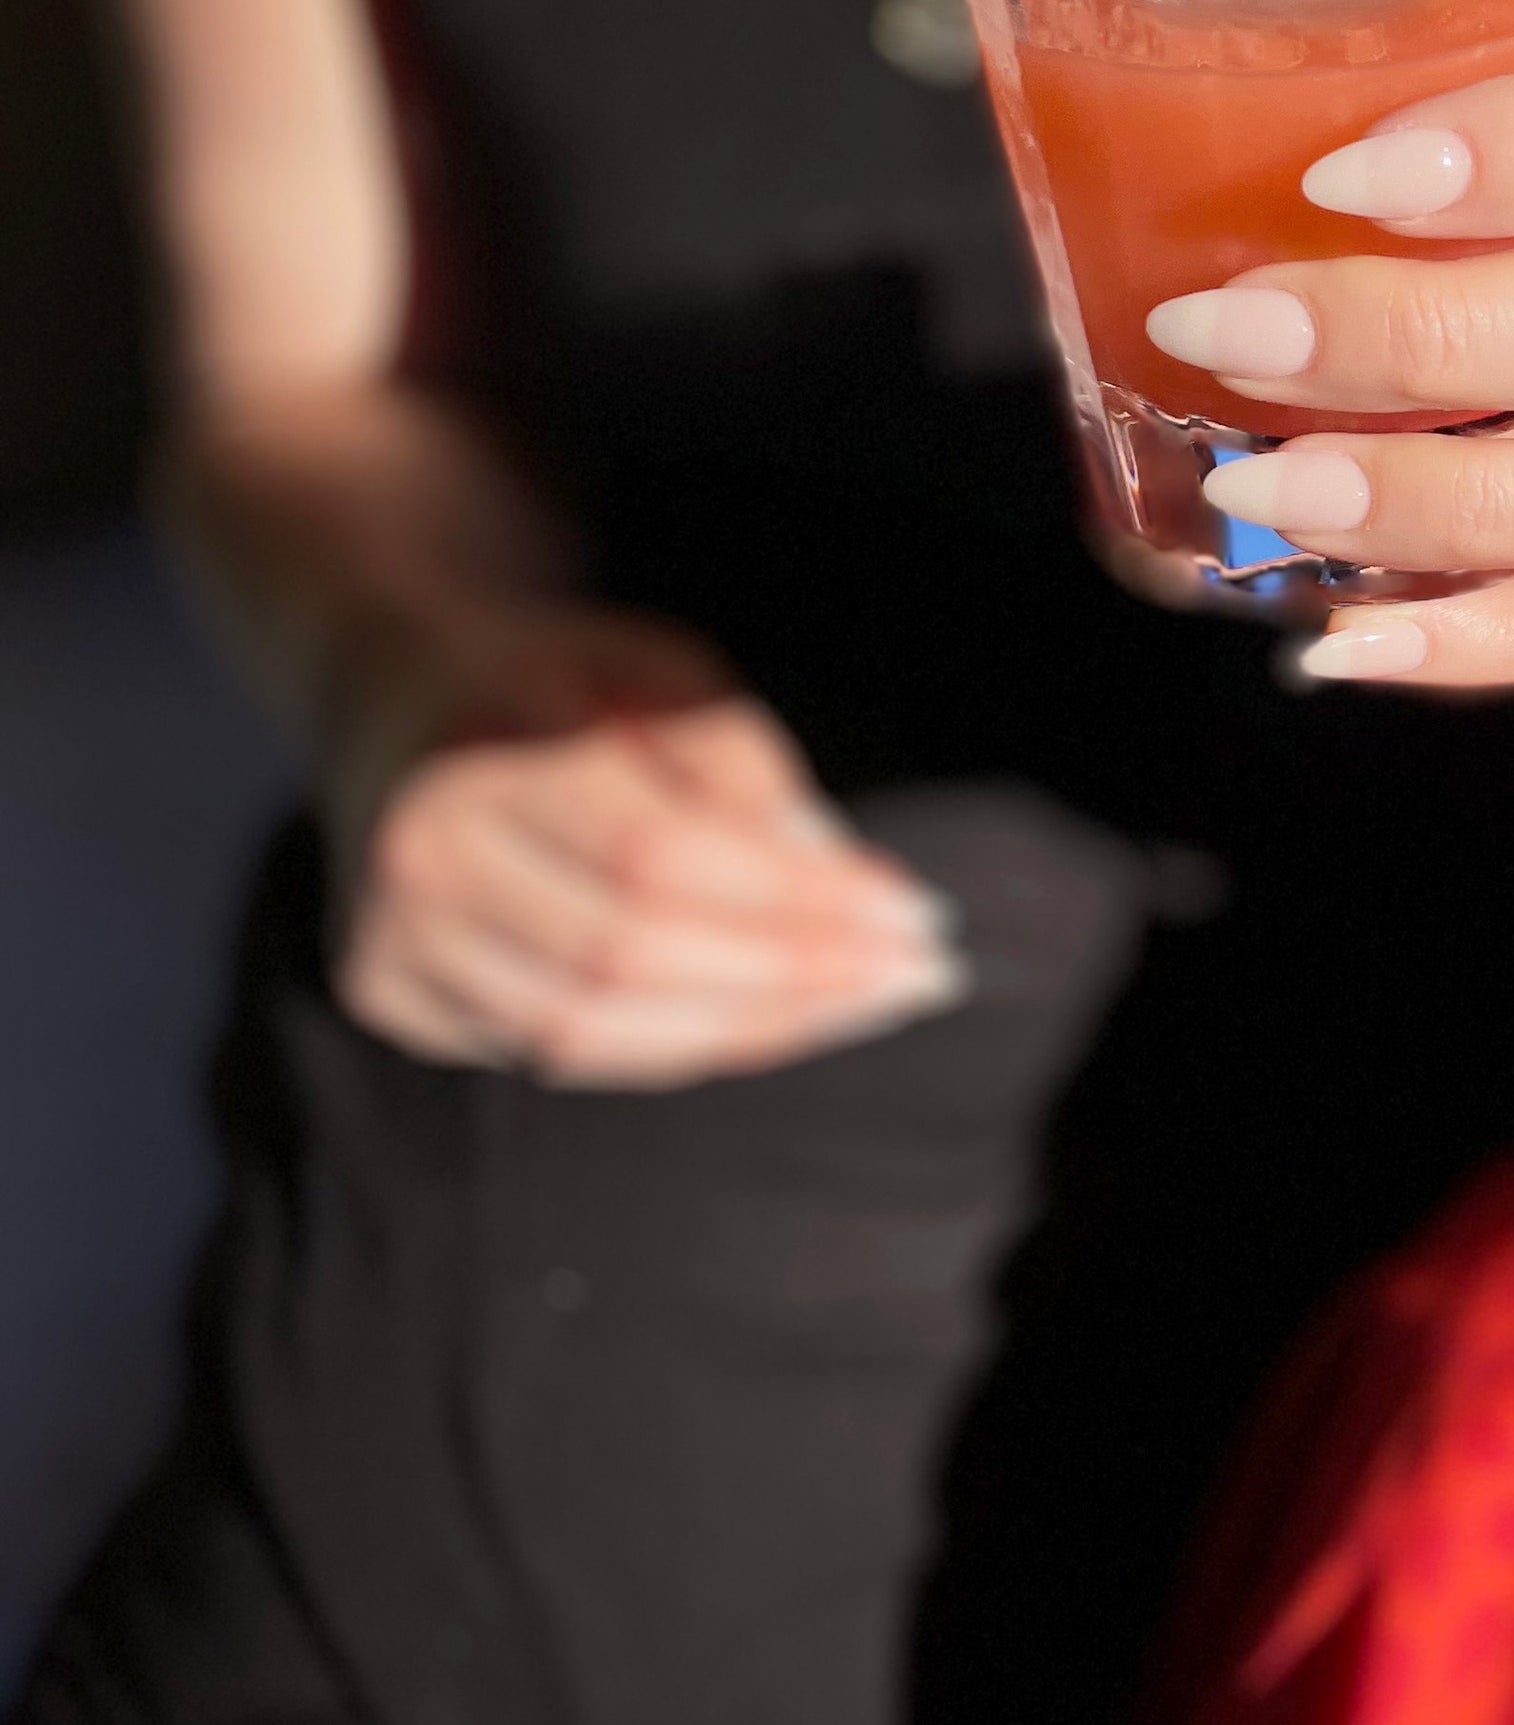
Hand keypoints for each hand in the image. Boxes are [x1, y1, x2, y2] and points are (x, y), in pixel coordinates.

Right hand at [330, 603, 962, 1086]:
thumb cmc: (563, 680)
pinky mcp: (386, 993)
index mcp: (483, 748)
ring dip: (748, 1033)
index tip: (917, 915)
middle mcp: (421, 854)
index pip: (660, 857)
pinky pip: (553, 1053)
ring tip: (864, 1006)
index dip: (797, 901)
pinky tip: (770, 1019)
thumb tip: (849, 891)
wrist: (394, 689)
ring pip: (586, 1033)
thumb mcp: (662, 672)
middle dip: (791, 979)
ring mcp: (388, 936)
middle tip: (916, 976)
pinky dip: (674, 1046)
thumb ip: (747, 771)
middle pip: (625, 958)